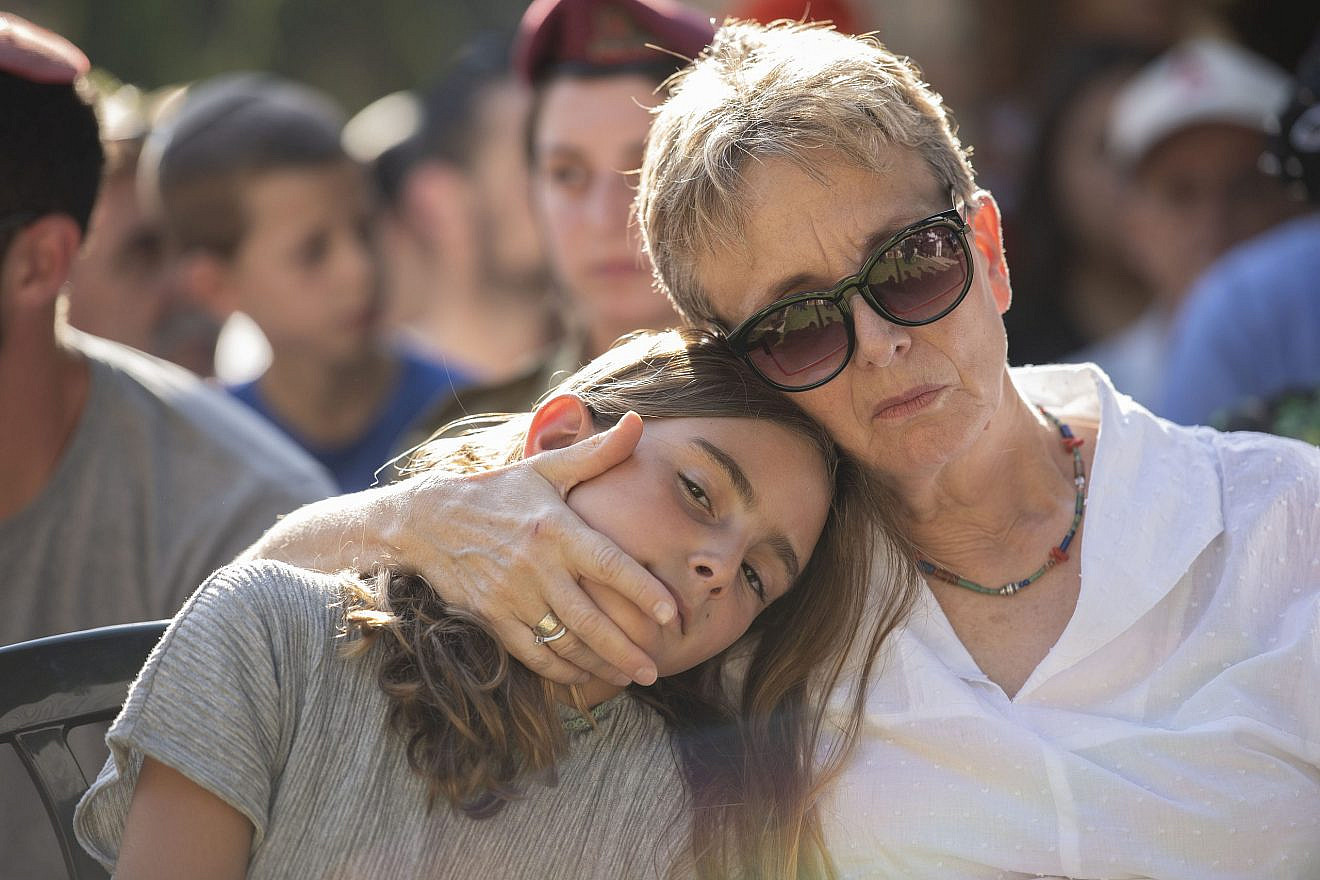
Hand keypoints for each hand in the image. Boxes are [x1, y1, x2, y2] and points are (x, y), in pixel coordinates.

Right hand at [382, 412, 673, 686]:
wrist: (427, 519)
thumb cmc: (498, 492)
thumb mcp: (545, 469)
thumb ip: (596, 453)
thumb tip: (639, 423)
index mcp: (556, 529)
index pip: (608, 564)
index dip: (641, 590)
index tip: (669, 613)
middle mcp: (536, 566)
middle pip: (590, 618)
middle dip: (626, 650)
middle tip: (654, 671)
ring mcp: (511, 595)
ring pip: (563, 642)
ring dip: (599, 666)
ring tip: (629, 677)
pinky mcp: (491, 617)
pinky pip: (531, 654)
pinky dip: (560, 671)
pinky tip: (584, 677)